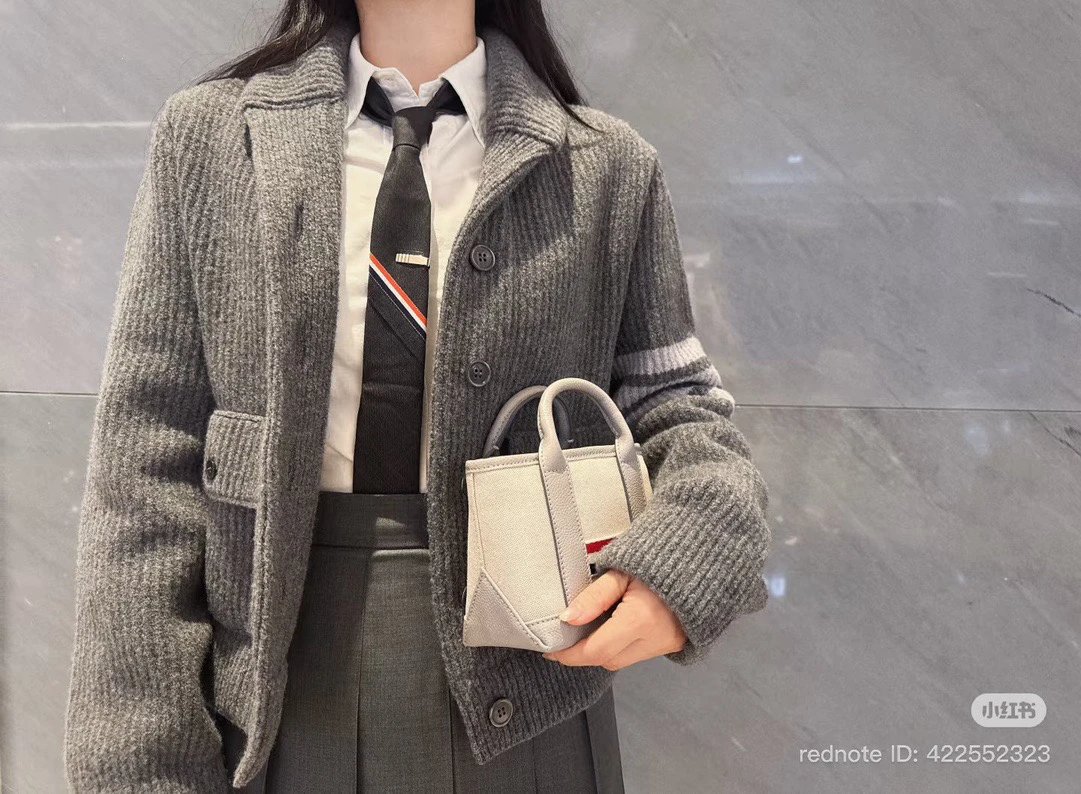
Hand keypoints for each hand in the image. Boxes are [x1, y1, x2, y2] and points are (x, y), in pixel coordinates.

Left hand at [541, 568, 687, 669]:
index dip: (570, 655)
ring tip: (593, 628)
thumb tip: (567, 619)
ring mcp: (667, 644)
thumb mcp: (619, 571)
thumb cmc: (656, 559)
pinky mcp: (674, 644)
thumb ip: (593, 597)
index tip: (553, 650)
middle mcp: (655, 638)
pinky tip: (617, 627)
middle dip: (586, 653)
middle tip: (570, 637)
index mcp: (640, 619)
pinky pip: (639, 654)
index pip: (596, 651)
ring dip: (605, 650)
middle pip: (608, 660)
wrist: (697, 558)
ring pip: (623, 661)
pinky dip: (622, 646)